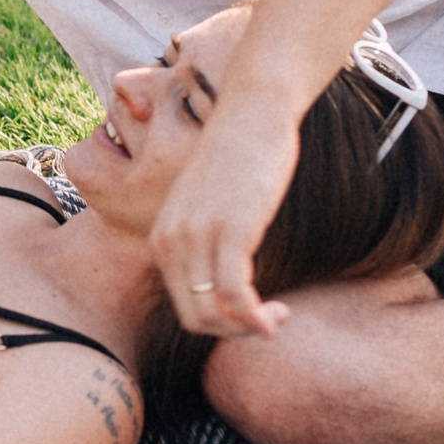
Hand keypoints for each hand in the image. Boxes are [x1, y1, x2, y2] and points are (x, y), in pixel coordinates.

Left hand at [149, 102, 299, 338]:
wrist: (251, 111)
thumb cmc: (239, 156)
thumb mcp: (209, 203)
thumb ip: (207, 239)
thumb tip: (227, 281)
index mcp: (163, 239)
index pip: (183, 306)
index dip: (220, 323)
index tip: (253, 313)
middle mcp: (172, 242)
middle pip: (195, 319)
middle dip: (234, 332)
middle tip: (269, 321)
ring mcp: (198, 239)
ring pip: (214, 317)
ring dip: (250, 329)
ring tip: (278, 317)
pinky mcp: (230, 233)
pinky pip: (236, 299)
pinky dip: (258, 318)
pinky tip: (279, 313)